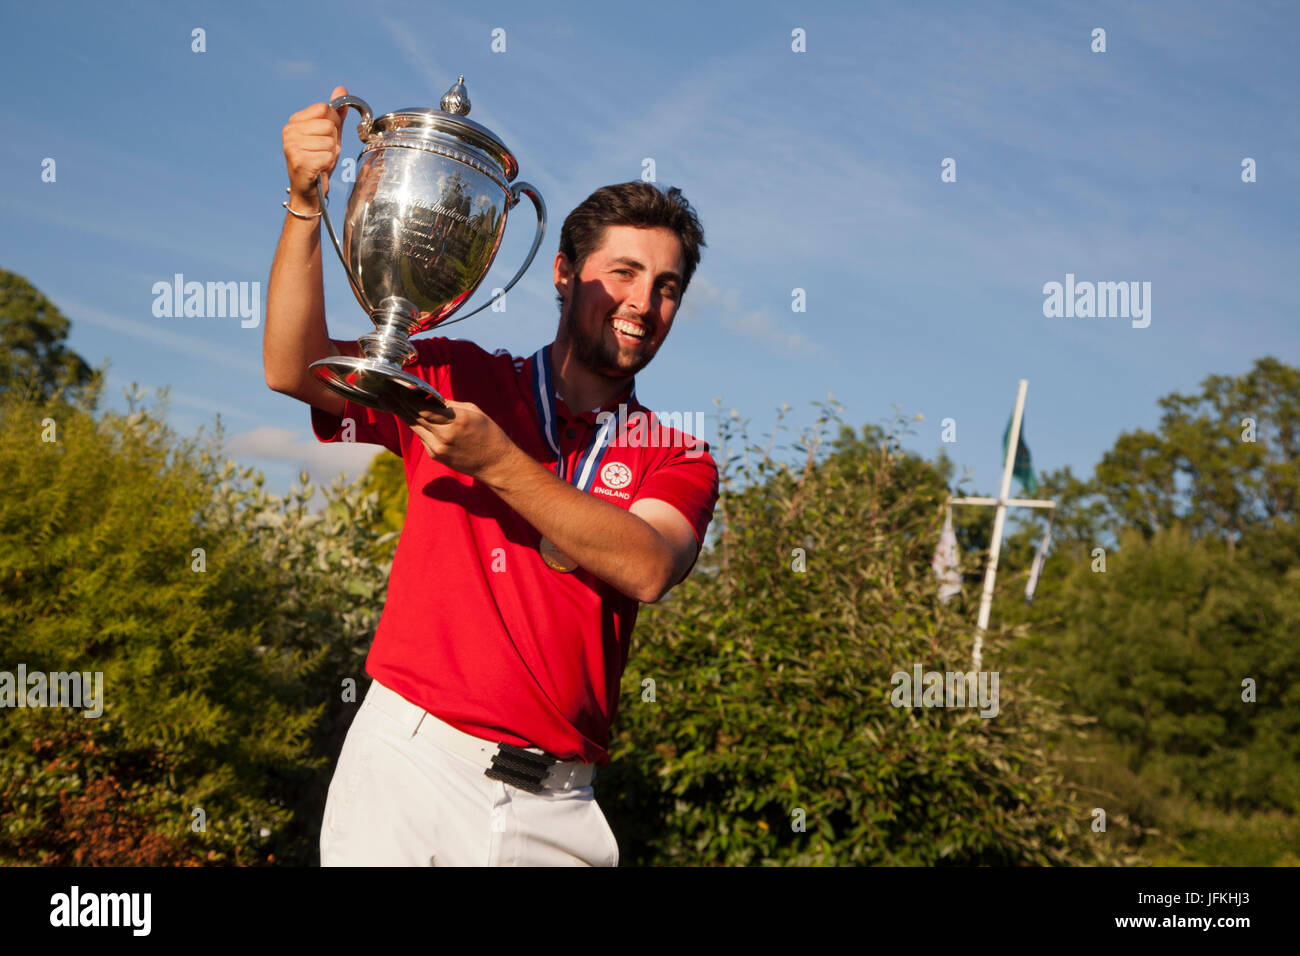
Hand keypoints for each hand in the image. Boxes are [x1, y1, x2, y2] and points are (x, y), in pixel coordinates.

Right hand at [281, 85, 348, 207]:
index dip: (332, 124)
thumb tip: (341, 90)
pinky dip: (328, 164)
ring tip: (320, 161)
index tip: (325, 137)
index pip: (324, 108)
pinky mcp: (299, 161)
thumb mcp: (329, 135)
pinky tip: (319, 168)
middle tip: (322, 153)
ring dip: (331, 154)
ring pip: (330, 141)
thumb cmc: (319, 162)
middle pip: (329, 124)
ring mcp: (292, 145)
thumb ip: (336, 114)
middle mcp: (289, 131)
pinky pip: (328, 155)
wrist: (309, 191)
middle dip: (332, 141)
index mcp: (295, 121)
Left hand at [396, 396, 518, 483]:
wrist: (496, 463)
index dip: (407, 396)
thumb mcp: (473, 412)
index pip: (422, 406)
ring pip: (414, 426)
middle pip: (413, 416)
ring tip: (388, 400)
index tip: (397, 386)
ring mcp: (438, 448)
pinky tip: (407, 415)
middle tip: (386, 390)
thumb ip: (449, 405)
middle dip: (398, 401)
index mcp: (455, 420)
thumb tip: (430, 398)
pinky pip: (422, 437)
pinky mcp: (436, 456)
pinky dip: (416, 425)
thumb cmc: (489, 434)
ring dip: (401, 412)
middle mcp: (444, 435)